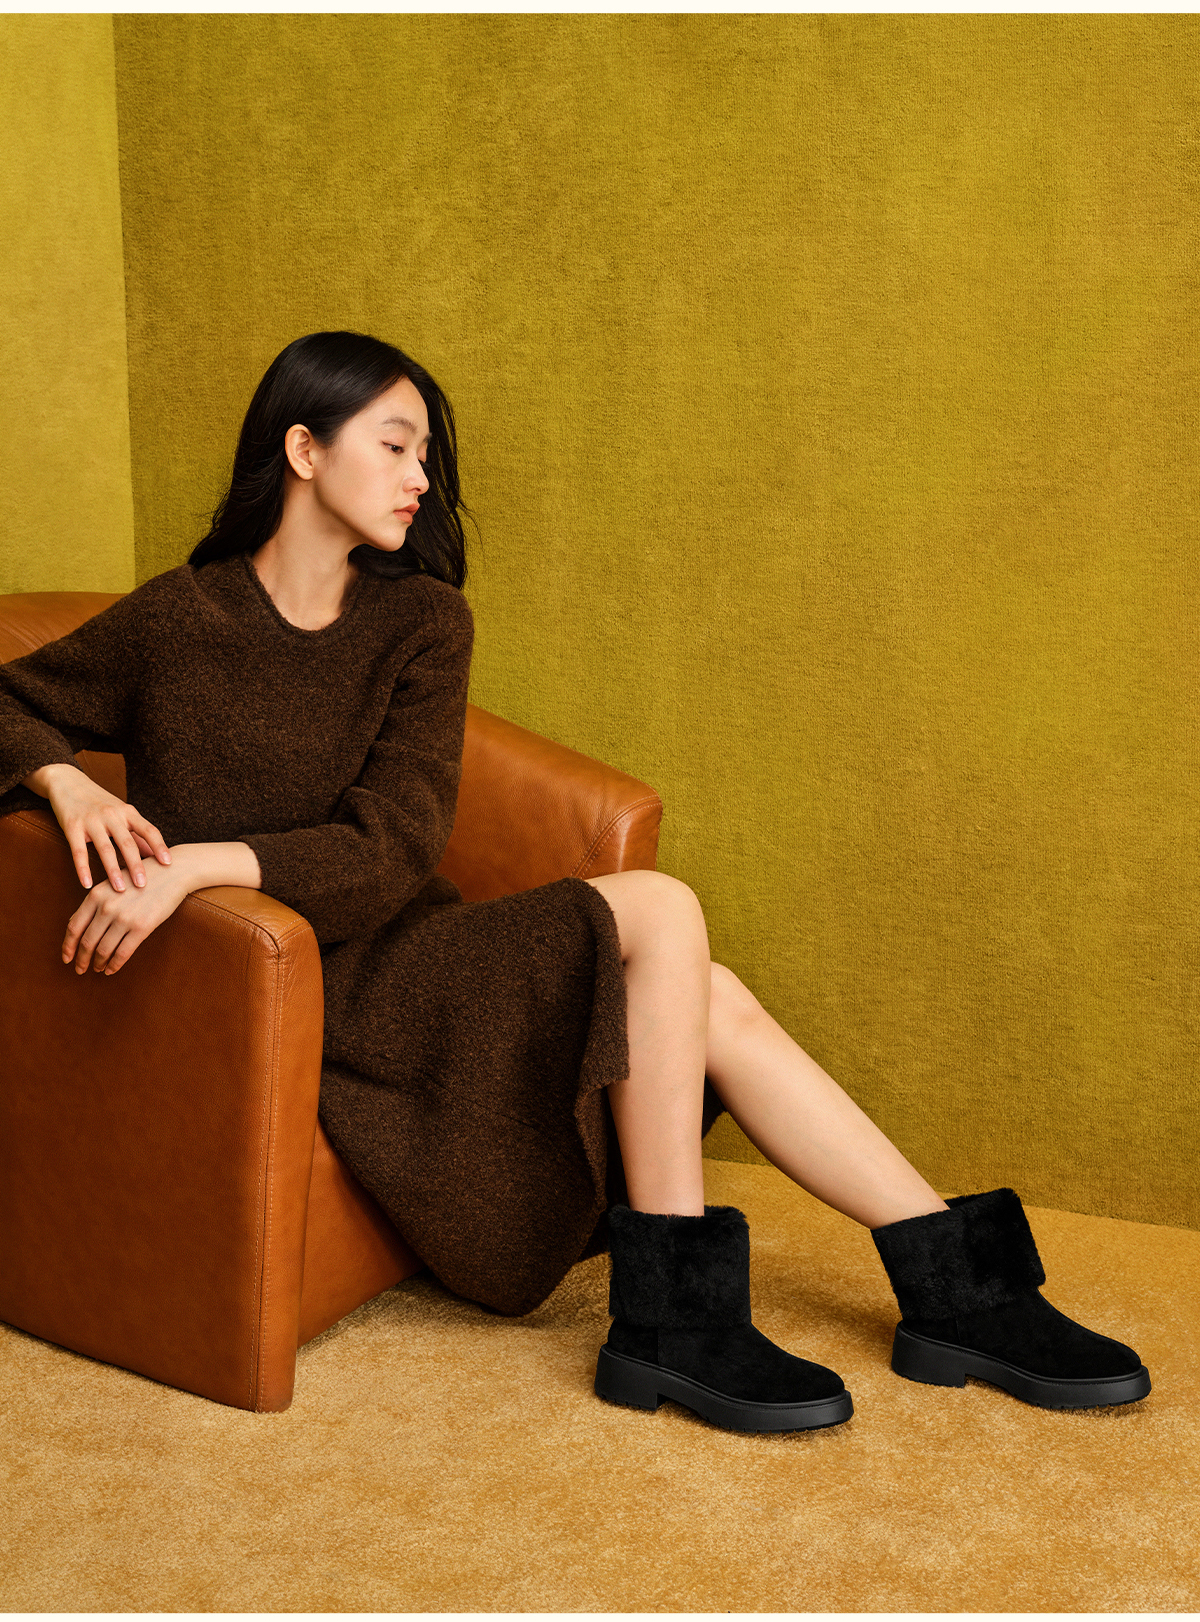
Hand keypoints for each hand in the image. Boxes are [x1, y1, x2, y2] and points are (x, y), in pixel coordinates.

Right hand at [24, 762, 171, 891]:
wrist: (68, 782)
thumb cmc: (100, 803)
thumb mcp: (121, 814)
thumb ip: (137, 834)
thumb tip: (156, 856)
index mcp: (128, 812)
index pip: (149, 830)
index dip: (159, 846)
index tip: (168, 863)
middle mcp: (112, 815)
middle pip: (128, 843)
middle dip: (136, 865)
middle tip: (143, 885)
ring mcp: (92, 820)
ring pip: (105, 848)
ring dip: (113, 871)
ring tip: (120, 890)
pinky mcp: (72, 826)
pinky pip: (79, 851)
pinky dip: (83, 869)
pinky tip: (87, 885)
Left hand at [62, 854, 189, 975]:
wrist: (173, 872)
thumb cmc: (142, 877)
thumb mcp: (114, 883)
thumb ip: (96, 902)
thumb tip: (77, 924)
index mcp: (95, 895)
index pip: (74, 926)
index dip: (68, 945)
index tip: (66, 958)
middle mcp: (106, 907)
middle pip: (87, 941)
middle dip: (81, 959)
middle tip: (80, 969)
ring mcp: (124, 918)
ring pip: (103, 950)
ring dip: (98, 964)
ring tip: (97, 969)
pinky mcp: (142, 927)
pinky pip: (122, 953)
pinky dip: (114, 965)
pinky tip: (111, 970)